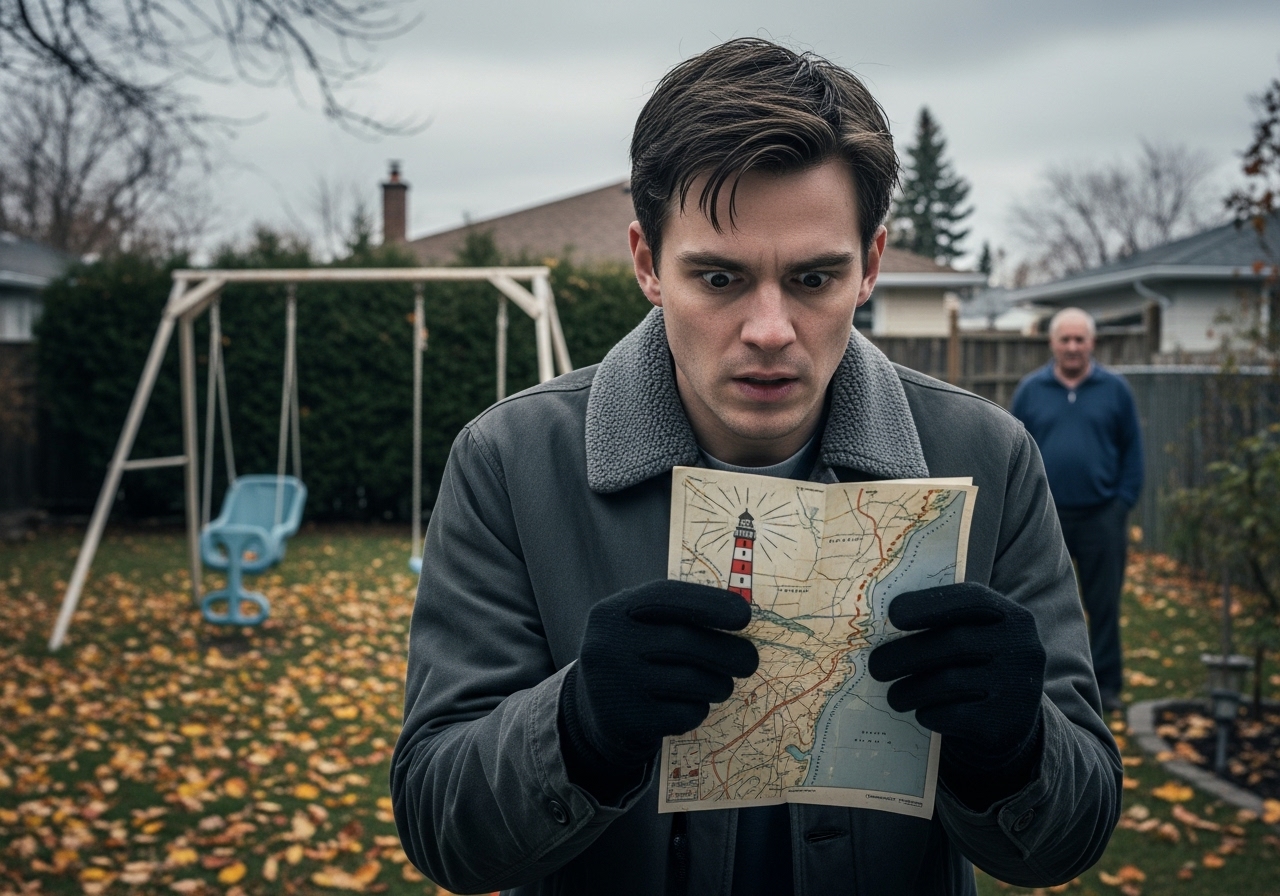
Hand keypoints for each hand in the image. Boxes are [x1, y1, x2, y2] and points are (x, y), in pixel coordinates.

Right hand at [559, 580, 757, 791]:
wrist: (598, 711)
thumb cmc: (635, 658)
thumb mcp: (641, 628)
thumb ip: (677, 617)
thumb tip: (739, 615)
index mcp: (612, 612)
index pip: (666, 597)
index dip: (709, 604)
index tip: (745, 616)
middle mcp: (607, 644)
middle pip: (685, 643)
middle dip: (727, 652)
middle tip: (750, 660)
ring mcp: (615, 685)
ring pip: (691, 681)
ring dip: (719, 684)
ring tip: (722, 685)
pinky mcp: (628, 720)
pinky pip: (684, 714)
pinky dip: (699, 710)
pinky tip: (693, 705)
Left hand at [868, 583, 1045, 791]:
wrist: (1014, 719)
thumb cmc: (979, 666)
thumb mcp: (975, 637)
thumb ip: (943, 624)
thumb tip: (880, 622)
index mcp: (1012, 617)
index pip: (972, 599)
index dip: (930, 603)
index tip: (892, 614)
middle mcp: (1021, 648)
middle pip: (954, 643)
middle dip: (906, 654)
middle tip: (875, 665)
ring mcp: (1017, 688)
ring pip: (948, 683)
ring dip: (909, 690)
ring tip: (894, 696)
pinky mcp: (1005, 724)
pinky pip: (952, 715)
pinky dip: (928, 713)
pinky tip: (920, 712)